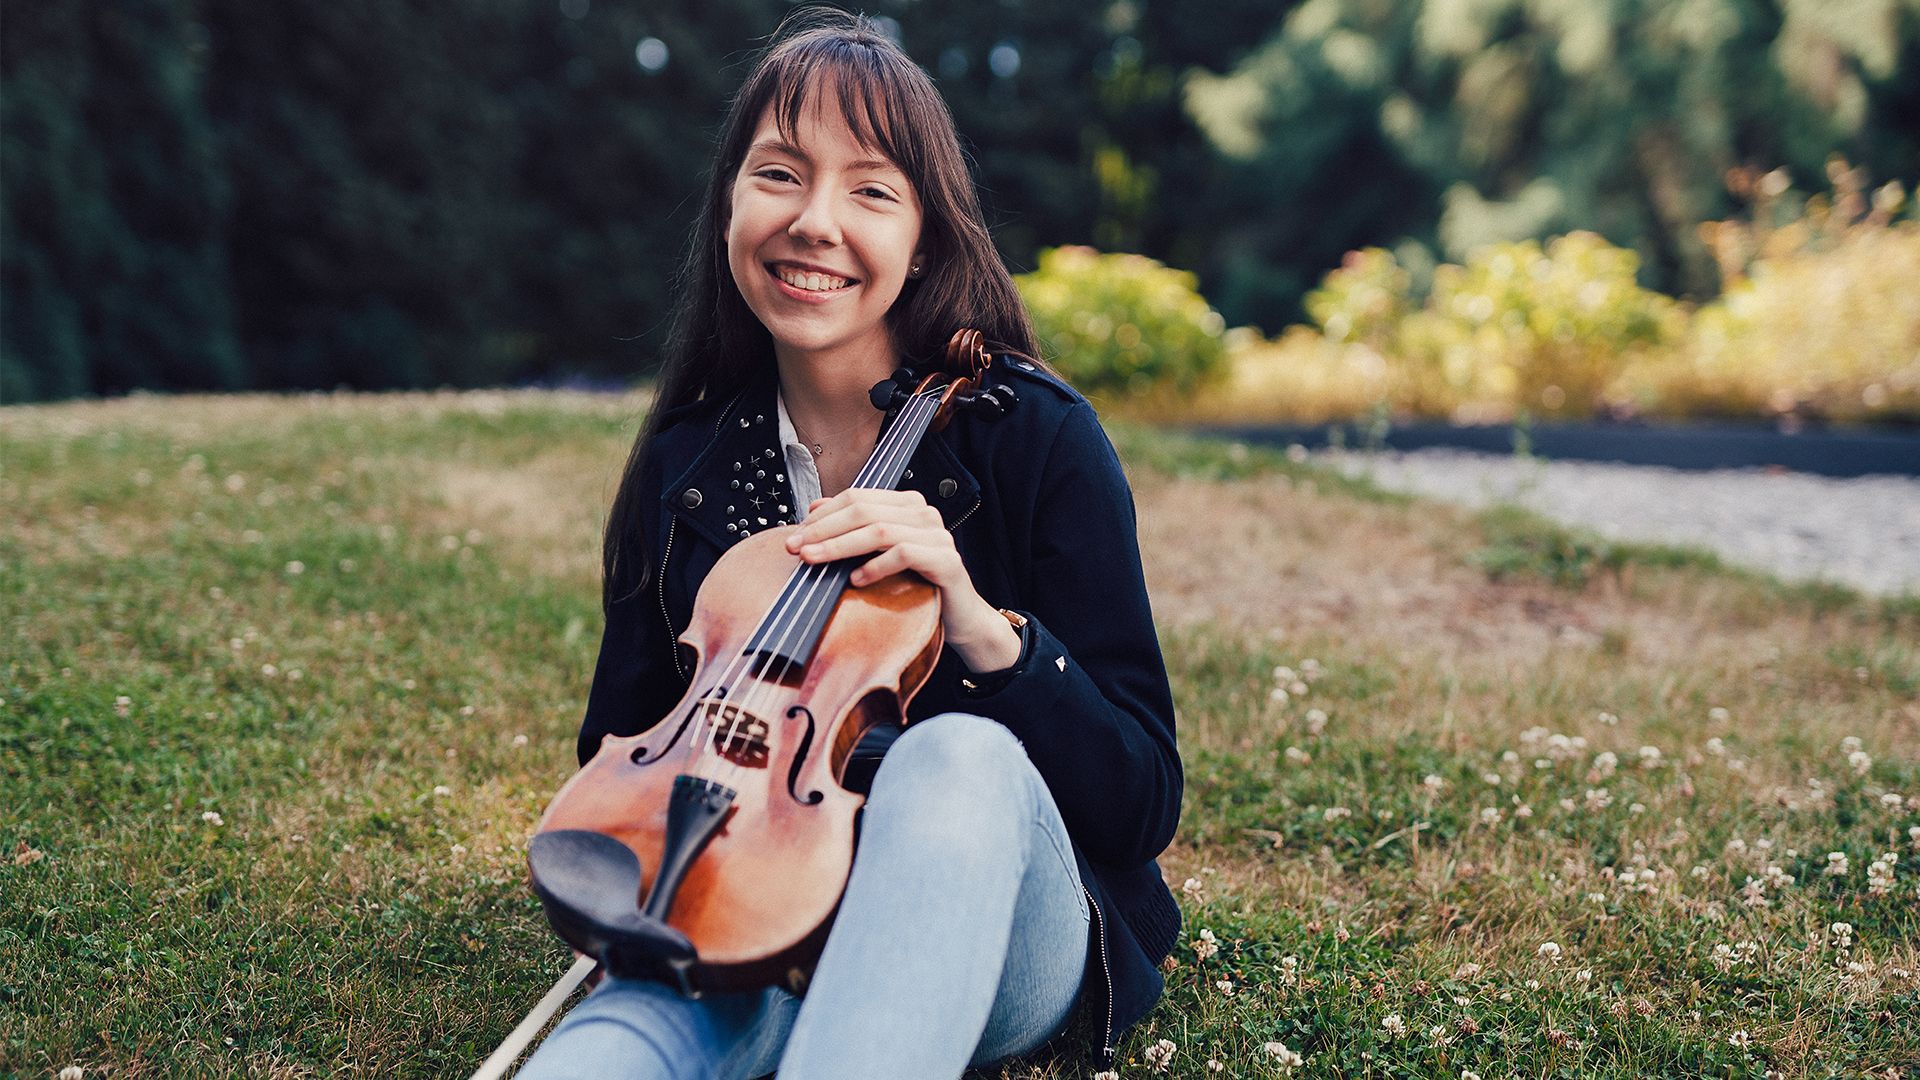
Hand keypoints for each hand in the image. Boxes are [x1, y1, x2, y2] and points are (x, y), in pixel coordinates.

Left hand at [784, 488, 1021, 672]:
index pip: (857, 498)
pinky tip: (856, 580)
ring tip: (816, 560)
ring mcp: (937, 535)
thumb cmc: (917, 584)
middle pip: (864, 511)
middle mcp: (924, 513)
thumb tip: (814, 508)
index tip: (795, 534)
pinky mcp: (946, 560)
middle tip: (796, 548)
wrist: (959, 616)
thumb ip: (853, 531)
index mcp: (906, 504)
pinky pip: (904, 554)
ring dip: (841, 546)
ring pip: (880, 530)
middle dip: (824, 530)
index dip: (823, 515)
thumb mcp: (879, 554)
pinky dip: (875, 566)